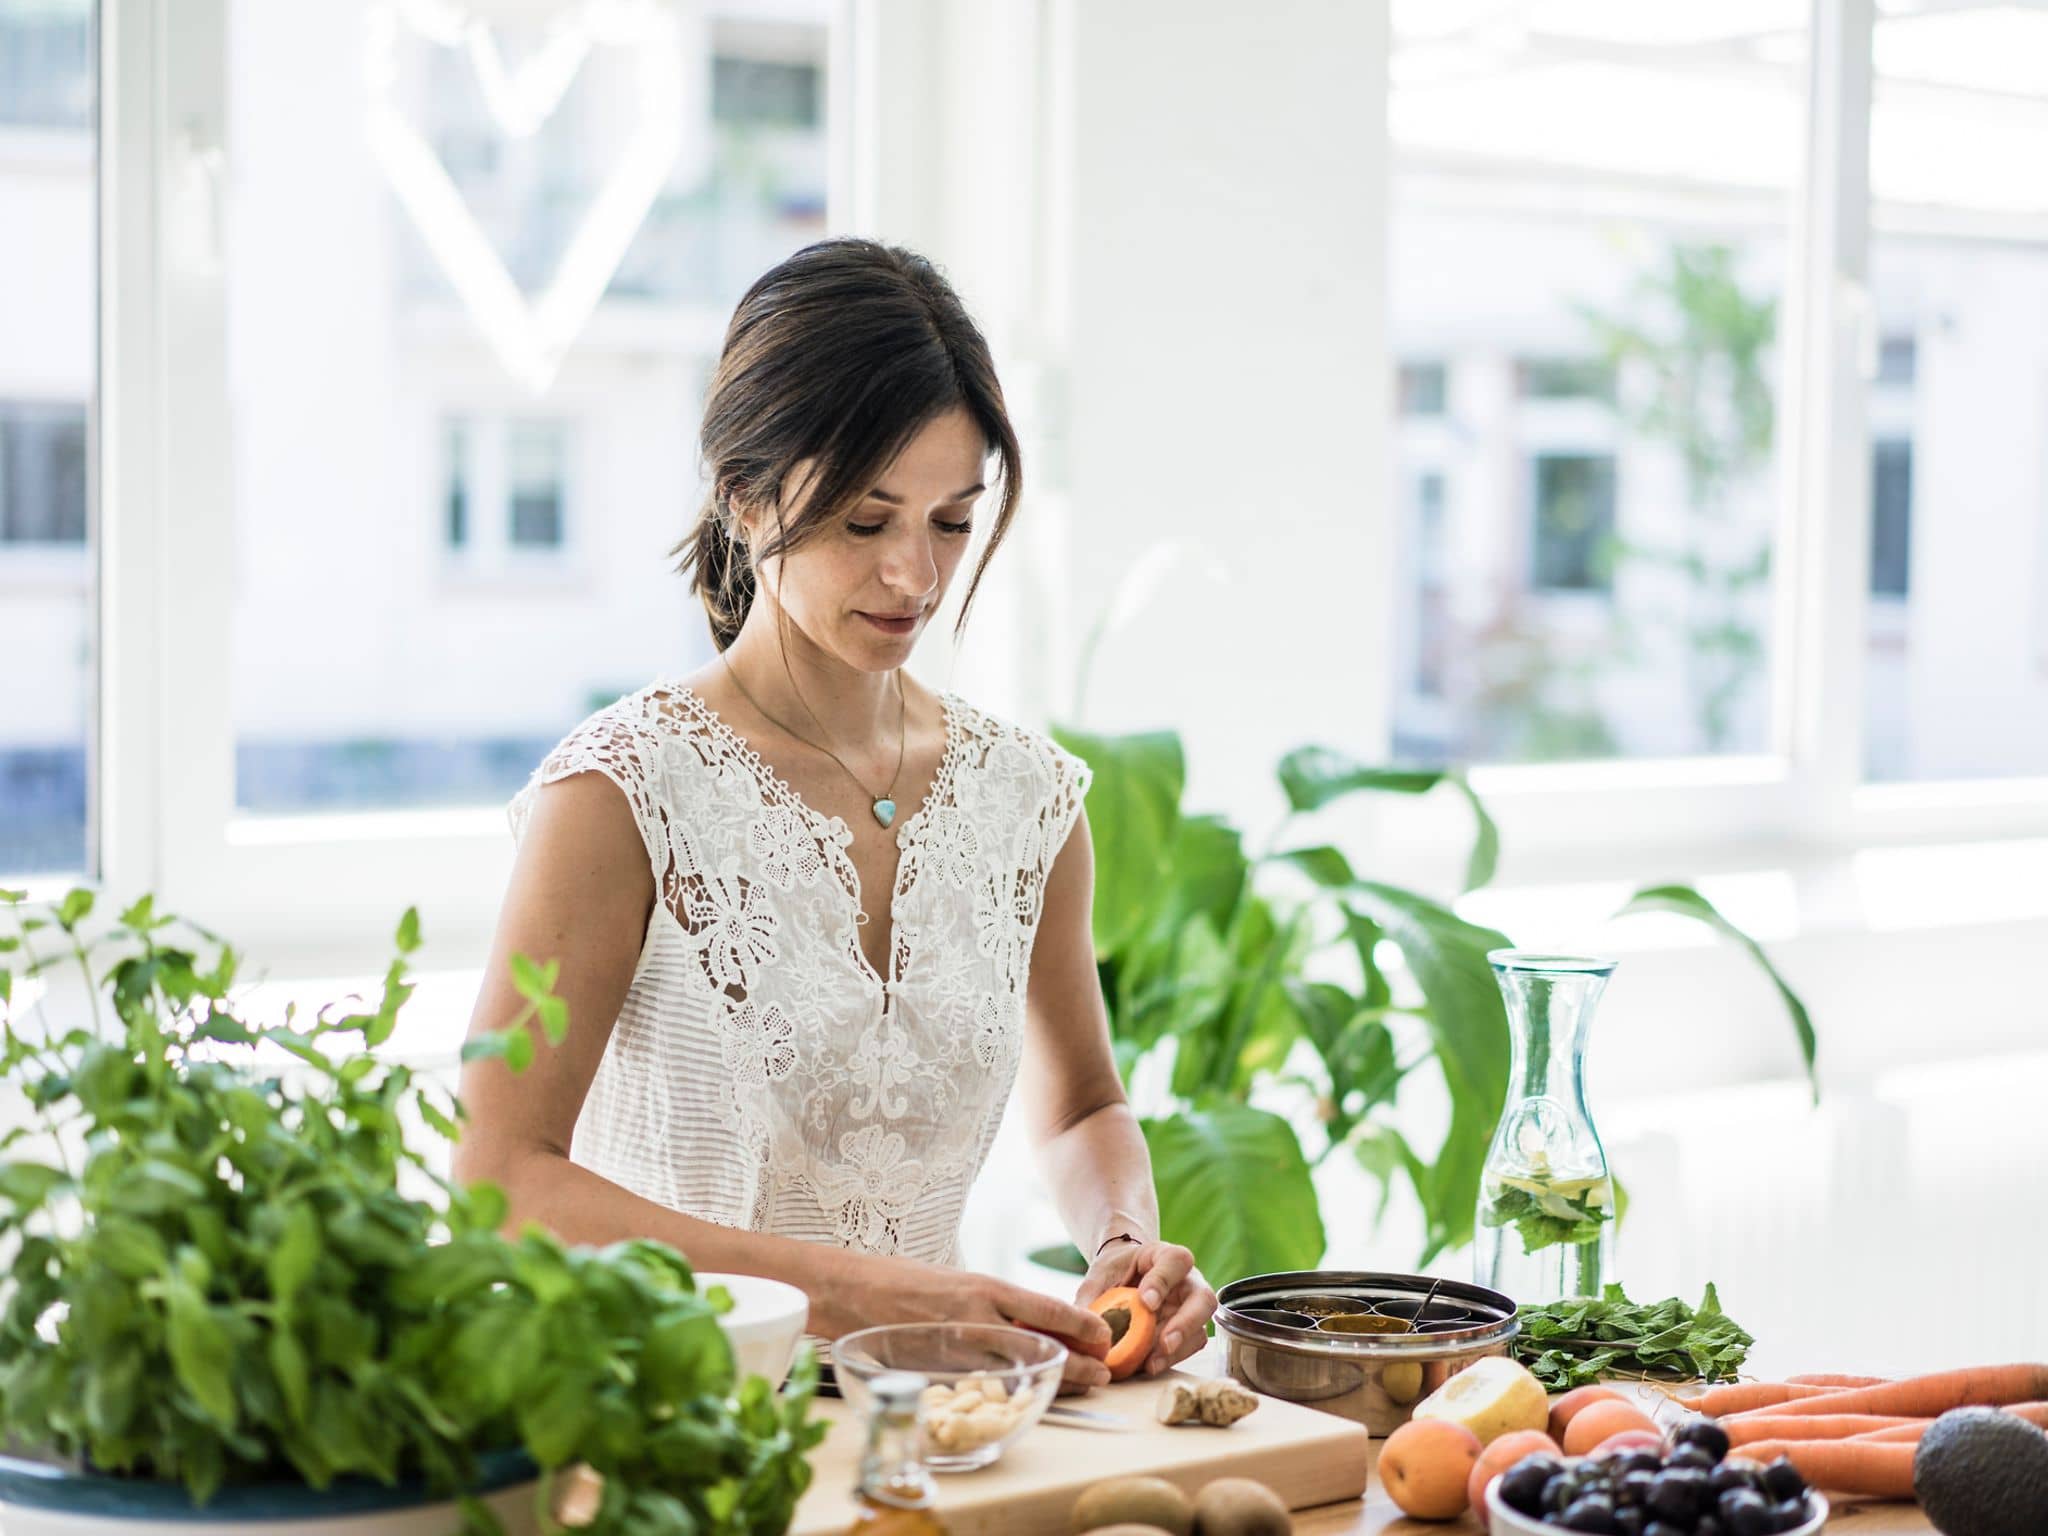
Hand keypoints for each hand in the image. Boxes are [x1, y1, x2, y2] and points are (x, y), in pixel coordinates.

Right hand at [827, 1250, 1114, 1395]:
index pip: (1044, 1306)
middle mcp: (976, 1316)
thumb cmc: (905, 1281)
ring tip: (1082, 1386)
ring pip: (1017, 1369)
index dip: (1079, 1323)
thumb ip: (992, 1301)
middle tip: (1105, 1373)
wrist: (853, 1290)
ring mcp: (957, 1347)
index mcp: (984, 1287)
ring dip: (1052, 1379)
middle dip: (1076, 1362)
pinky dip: (1010, 1391)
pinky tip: (1027, 1394)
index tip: (1103, 1333)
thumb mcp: (958, 1281)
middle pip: (1040, 1345)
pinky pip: (983, 1385)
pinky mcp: (939, 1371)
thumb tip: (1030, 1319)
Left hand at [1076, 1238, 1214, 1376]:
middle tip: (1164, 1342)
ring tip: (1152, 1364)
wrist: (1121, 1278)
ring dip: (1178, 1349)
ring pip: (1200, 1328)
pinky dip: (1172, 1358)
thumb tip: (1084, 1327)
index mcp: (1164, 1256)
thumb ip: (1092, 1296)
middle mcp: (1187, 1280)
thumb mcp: (1099, 1276)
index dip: (1163, 1282)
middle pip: (1203, 1298)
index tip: (1146, 1302)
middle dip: (1185, 1323)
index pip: (1175, 1262)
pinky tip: (1150, 1365)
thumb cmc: (1113, 1272)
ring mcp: (1191, 1307)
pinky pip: (1190, 1346)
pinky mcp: (1188, 1330)